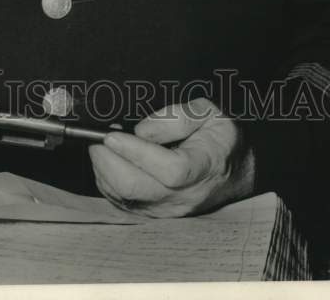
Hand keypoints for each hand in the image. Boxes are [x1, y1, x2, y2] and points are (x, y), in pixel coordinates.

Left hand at [89, 97, 254, 217]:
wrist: (231, 173)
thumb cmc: (218, 141)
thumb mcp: (209, 113)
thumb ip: (177, 117)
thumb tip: (142, 131)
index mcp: (203, 167)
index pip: (168, 169)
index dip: (136, 152)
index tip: (113, 134)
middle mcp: (183, 196)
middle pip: (136, 188)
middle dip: (108, 160)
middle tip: (97, 137)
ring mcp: (166, 210)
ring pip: (123, 197)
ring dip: (104, 170)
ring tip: (103, 145)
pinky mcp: (152, 215)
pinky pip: (121, 202)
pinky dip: (107, 181)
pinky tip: (109, 161)